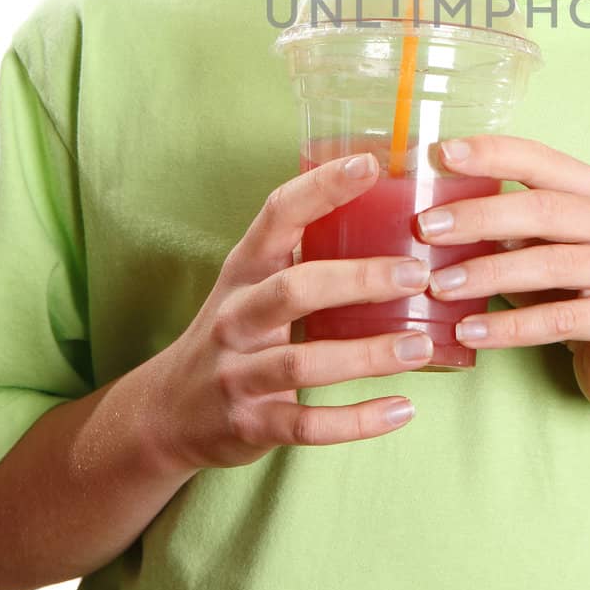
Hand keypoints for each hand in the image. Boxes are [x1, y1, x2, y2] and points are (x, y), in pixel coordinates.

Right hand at [156, 153, 436, 468]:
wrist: (167, 414)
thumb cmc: (235, 332)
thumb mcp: (253, 283)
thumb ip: (303, 251)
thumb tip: (390, 208)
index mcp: (243, 270)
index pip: (277, 215)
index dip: (321, 187)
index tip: (370, 164)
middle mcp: (235, 317)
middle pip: (294, 289)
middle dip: (358, 280)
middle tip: (417, 274)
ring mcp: (238, 374)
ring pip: (303, 362)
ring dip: (367, 355)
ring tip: (421, 346)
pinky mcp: (251, 425)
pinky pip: (307, 425)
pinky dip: (357, 421)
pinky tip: (403, 409)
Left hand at [418, 135, 589, 418]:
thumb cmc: (578, 295)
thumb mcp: (545, 250)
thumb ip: (507, 227)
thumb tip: (433, 210)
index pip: (543, 160)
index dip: (492, 153)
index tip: (441, 154)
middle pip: (544, 209)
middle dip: (479, 216)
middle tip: (426, 229)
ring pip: (551, 264)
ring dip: (487, 274)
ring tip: (438, 287)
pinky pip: (561, 321)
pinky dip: (509, 326)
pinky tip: (469, 332)